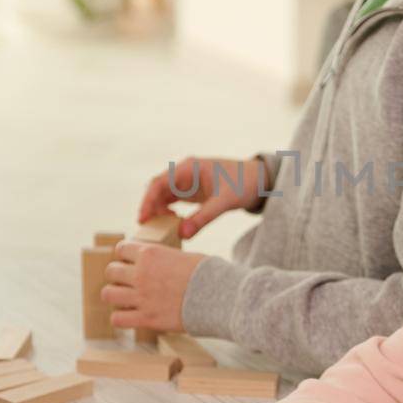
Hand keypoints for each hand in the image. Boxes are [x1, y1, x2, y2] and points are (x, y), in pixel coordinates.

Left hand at [103, 242, 204, 332]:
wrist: (219, 298)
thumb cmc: (208, 275)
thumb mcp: (184, 256)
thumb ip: (164, 258)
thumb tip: (159, 262)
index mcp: (150, 254)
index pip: (121, 249)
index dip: (125, 255)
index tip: (131, 261)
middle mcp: (141, 274)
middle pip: (111, 271)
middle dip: (118, 275)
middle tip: (128, 281)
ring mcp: (141, 297)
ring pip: (108, 294)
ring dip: (115, 295)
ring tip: (125, 299)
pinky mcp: (146, 318)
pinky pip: (117, 319)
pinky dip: (121, 318)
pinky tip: (130, 316)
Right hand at [140, 156, 266, 239]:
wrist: (259, 180)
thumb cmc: (243, 184)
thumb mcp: (224, 202)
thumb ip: (203, 218)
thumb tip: (182, 234)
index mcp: (189, 168)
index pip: (159, 182)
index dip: (148, 200)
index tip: (143, 218)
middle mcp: (184, 172)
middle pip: (157, 189)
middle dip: (150, 208)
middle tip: (147, 229)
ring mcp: (187, 181)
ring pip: (163, 196)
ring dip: (158, 211)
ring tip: (158, 230)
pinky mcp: (192, 191)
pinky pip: (173, 200)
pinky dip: (168, 212)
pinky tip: (171, 224)